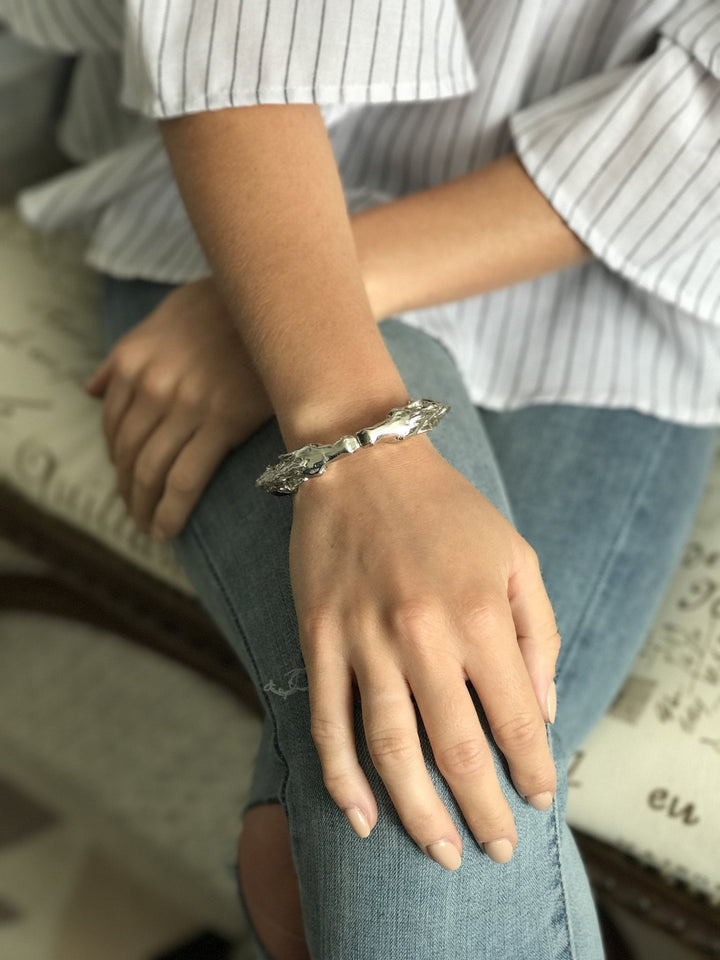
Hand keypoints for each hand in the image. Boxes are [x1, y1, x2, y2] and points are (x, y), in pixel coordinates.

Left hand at [86, 279, 271, 539]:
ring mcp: (185, 404)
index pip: (112, 424)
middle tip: (135, 512)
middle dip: (127, 490)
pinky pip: (185, 479)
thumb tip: (91, 388)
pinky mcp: (222, 421)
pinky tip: (166, 530)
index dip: (117, 459)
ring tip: (149, 527)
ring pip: (150, 471)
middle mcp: (151, 383)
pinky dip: (169, 511)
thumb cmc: (226, 304)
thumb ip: (125, 353)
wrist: (279, 296)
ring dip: (143, 506)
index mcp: (133, 359)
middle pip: (128, 453)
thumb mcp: (164, 314)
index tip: (127, 478)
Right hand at [291, 437, 558, 868]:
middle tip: (495, 851)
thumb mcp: (516, 556)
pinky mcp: (319, 638)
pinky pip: (327, 720)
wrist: (364, 461)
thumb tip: (544, 710)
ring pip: (390, 749)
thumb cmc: (447, 509)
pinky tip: (361, 816)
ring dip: (418, 813)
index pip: (517, 719)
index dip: (533, 771)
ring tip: (440, 851)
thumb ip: (540, 633)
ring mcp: (364, 639)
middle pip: (456, 749)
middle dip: (483, 811)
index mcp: (480, 614)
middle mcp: (423, 635)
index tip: (539, 801)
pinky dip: (342, 777)